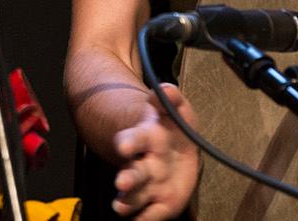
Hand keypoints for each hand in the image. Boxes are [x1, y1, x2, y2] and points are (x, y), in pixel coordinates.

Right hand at [112, 84, 198, 219]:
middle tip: (122, 183)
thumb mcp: (176, 108)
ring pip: (136, 195)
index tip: (124, 146)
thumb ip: (172, 98)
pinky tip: (139, 220)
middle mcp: (143, 163)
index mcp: (147, 138)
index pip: (134, 139)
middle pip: (133, 172)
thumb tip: (166, 90)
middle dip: (128, 178)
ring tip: (122, 208)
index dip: (128, 142)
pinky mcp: (160, 203)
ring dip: (129, 201)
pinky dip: (144, 219)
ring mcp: (150, 185)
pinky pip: (150, 215)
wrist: (173, 150)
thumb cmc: (172, 128)